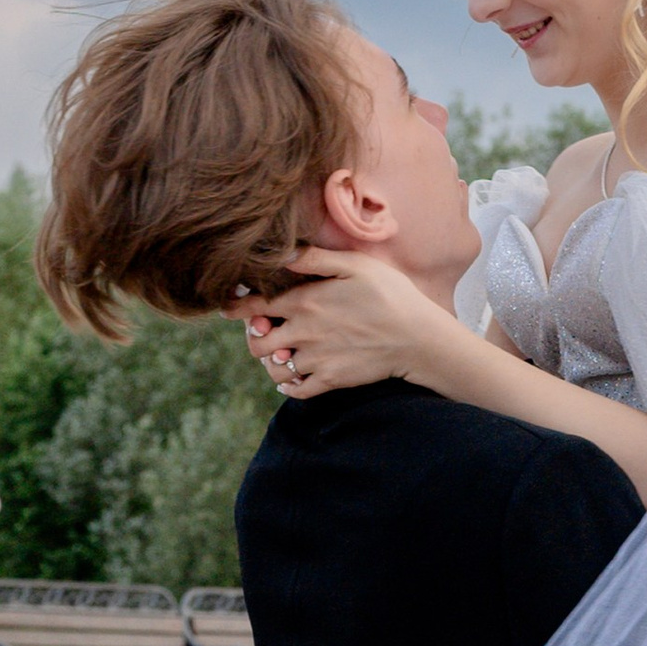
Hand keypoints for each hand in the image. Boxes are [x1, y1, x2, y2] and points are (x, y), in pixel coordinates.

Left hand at [242, 248, 452, 398]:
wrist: (417, 337)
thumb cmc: (390, 294)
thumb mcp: (354, 264)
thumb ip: (315, 259)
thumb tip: (282, 254)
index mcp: (306, 302)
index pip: (255, 307)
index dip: (236, 307)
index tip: (229, 307)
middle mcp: (304, 333)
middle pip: (257, 343)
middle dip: (255, 336)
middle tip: (265, 331)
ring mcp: (316, 360)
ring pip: (274, 368)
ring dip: (272, 361)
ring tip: (282, 352)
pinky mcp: (331, 381)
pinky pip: (296, 391)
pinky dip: (288, 386)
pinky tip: (293, 376)